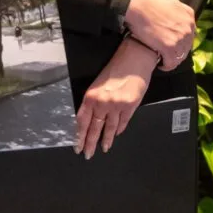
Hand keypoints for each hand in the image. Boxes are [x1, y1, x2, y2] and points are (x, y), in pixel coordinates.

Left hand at [75, 38, 157, 157]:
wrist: (135, 57)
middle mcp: (102, 102)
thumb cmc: (117, 67)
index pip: (82, 121)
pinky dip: (119, 130)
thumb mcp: (99, 83)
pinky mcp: (130, 106)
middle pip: (94, 128)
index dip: (80, 136)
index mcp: (91, 96)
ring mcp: (117, 106)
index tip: (78, 146)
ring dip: (106, 140)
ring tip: (103, 148)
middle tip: (88, 155)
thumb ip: (94, 101)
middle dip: (90, 143)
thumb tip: (92, 119)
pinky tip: (116, 135)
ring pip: (109, 128)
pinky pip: (123, 122)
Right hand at [123, 0, 194, 67]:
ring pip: (180, 56)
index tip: (173, 45)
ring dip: (172, 60)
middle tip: (168, 55)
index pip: (190, 35)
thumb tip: (184, 19)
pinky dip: (166, 66)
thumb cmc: (151, 3)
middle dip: (178, 52)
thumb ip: (181, 12)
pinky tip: (161, 65)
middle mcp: (188, 28)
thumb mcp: (173, 2)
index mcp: (189, 17)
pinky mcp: (170, 48)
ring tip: (164, 61)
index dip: (182, 42)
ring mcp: (180, 38)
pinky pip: (171, 62)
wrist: (140, 7)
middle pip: (186, 47)